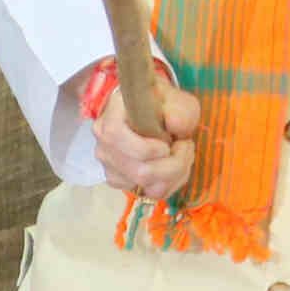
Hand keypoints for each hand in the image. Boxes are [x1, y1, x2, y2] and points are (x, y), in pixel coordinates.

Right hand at [80, 62, 198, 201]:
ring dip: (176, 173)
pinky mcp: (120, 181)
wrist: (148, 110)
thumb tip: (176, 127)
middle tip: (186, 145)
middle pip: (141, 172)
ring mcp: (109, 166)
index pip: (117, 138)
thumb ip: (179, 109)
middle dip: (175, 163)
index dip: (149, 147)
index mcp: (110, 117)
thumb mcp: (174, 98)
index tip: (170, 138)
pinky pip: (150, 193)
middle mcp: (104, 145)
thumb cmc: (159, 102)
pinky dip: (171, 183)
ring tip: (182, 154)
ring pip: (148, 186)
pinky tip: (173, 165)